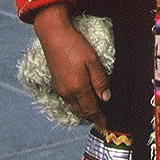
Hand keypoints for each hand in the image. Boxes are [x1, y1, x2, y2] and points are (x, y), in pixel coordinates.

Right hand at [32, 4, 110, 121]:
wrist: (53, 34)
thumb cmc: (74, 45)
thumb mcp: (93, 61)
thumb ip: (100, 81)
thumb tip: (106, 98)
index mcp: (78, 88)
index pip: (91, 109)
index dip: (99, 118)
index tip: (106, 125)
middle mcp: (67, 92)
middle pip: (81, 111)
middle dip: (92, 118)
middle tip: (101, 121)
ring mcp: (60, 88)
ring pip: (73, 107)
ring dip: (83, 113)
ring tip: (92, 114)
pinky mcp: (55, 82)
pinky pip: (67, 101)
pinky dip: (75, 105)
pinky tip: (79, 102)